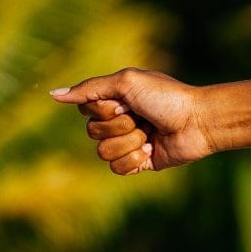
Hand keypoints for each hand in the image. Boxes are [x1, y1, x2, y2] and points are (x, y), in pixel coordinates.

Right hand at [47, 68, 215, 173]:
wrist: (198, 121)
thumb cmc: (166, 97)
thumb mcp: (127, 82)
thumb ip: (89, 89)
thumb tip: (52, 95)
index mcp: (116, 100)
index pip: (87, 110)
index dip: (104, 109)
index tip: (127, 101)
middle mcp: (120, 121)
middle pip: (92, 133)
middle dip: (119, 126)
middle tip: (143, 117)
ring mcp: (129, 143)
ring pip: (103, 152)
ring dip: (129, 142)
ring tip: (151, 134)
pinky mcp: (139, 162)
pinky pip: (117, 169)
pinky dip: (134, 160)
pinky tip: (152, 150)